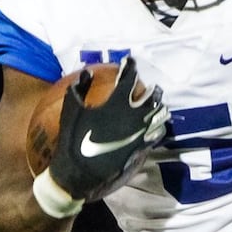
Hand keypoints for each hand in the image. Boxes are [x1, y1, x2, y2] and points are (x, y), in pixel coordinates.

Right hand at [50, 57, 168, 201]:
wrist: (81, 170)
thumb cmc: (74, 138)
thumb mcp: (71, 110)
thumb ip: (79, 88)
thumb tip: (87, 72)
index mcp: (117, 102)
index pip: (129, 78)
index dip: (131, 66)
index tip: (130, 61)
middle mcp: (134, 115)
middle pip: (153, 96)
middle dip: (153, 88)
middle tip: (151, 86)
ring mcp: (141, 131)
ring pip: (160, 114)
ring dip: (159, 106)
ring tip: (157, 103)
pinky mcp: (143, 146)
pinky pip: (158, 133)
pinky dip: (159, 125)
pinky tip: (157, 123)